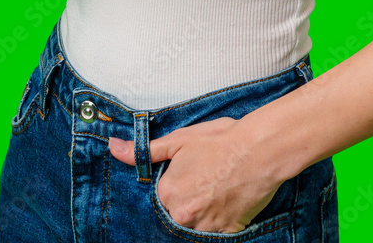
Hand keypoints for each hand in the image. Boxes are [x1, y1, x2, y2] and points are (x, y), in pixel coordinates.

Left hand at [109, 116, 281, 232]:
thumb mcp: (179, 139)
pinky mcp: (228, 233)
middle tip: (206, 181)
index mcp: (168, 194)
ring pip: (196, 225)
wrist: (259, 149)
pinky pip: (217, 233)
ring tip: (219, 189)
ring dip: (203, 212)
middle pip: (178, 214)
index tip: (191, 174)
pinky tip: (229, 200)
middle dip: (189, 200)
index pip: (163, 196)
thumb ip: (144, 150)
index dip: (177, 183)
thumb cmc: (220, 140)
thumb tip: (113, 147)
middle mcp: (183, 216)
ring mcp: (206, 228)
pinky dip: (221, 220)